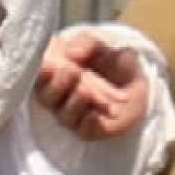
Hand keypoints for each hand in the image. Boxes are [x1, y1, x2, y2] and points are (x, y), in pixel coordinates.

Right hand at [35, 24, 154, 148]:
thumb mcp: (100, 46)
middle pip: (48, 97)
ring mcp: (69, 115)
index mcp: (50, 75)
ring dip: (74, 101)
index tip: (49, 63)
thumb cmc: (110, 61)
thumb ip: (87, 44)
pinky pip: (82, 130)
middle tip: (72, 70)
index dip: (41, 73)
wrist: (136, 84)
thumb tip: (74, 54)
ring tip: (86, 89)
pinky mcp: (86, 130)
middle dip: (58, 85)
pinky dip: (87, 122)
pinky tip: (94, 113)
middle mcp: (55, 97)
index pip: (39, 77)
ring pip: (65, 114)